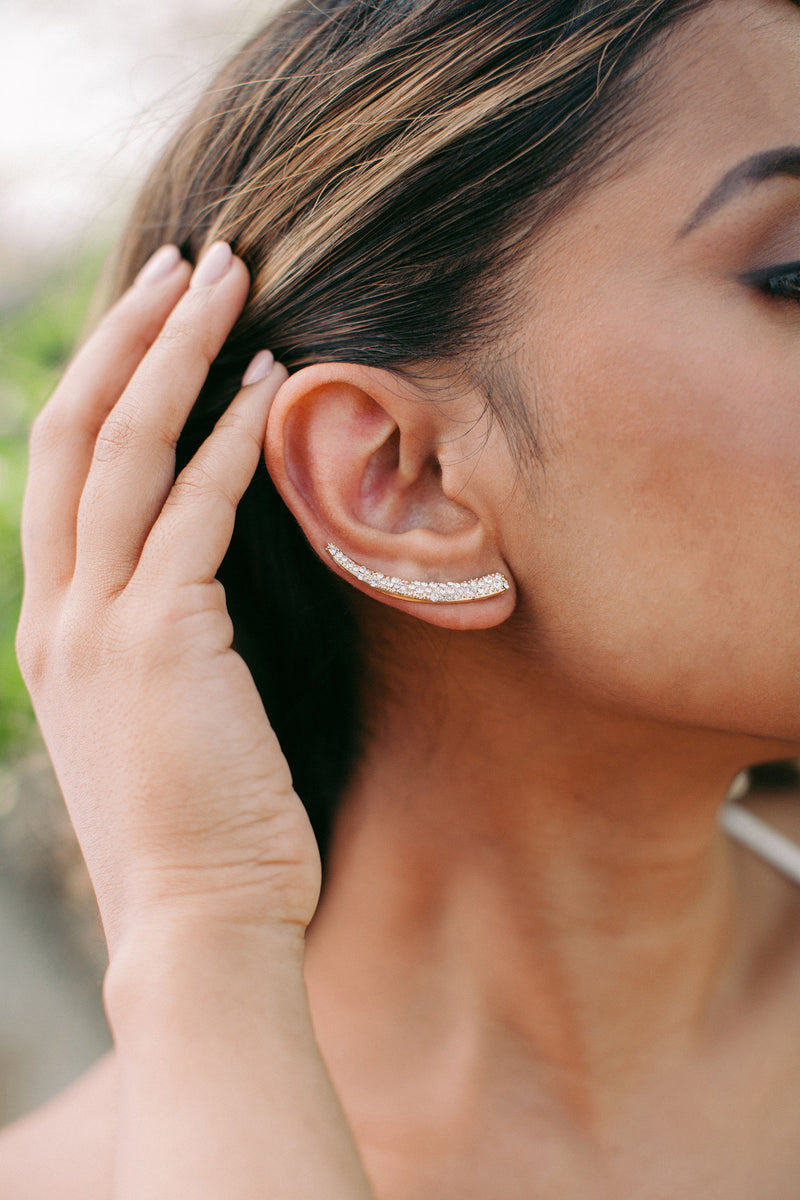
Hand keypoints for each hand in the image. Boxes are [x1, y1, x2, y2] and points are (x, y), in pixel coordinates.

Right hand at [15, 242, 321, 954]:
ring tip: (231, 278)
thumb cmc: (198, 828)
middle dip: (129, 331)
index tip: (155, 316)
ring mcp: (98, 625)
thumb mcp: (153, 719)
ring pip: (122, 448)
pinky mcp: (161, 640)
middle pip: (75, 430)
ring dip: (176, 350)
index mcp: (52, 627)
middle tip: (191, 259)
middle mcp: (57, 612)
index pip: (61, 470)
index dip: (102, 379)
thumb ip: (156, 638)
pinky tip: (267, 383)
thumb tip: (199, 580)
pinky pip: (191, 509)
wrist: (197, 922)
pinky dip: (225, 436)